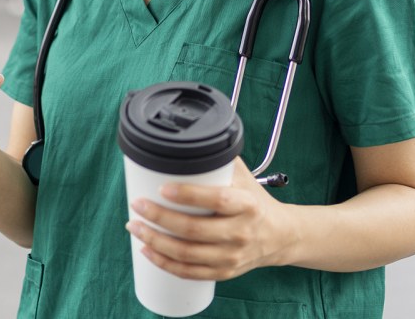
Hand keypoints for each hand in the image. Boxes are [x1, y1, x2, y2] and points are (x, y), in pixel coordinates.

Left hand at [124, 158, 293, 280]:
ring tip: (135, 226)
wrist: (280, 236)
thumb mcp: (245, 178)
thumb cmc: (255, 203)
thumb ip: (220, 160)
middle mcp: (240, 233)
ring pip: (186, 254)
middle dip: (159, 218)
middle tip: (138, 205)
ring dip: (155, 241)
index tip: (162, 188)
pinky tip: (147, 251)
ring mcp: (231, 256)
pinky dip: (164, 263)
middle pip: (193, 230)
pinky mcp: (224, 272)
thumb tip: (186, 141)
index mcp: (247, 205)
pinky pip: (189, 272)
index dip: (187, 194)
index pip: (216, 200)